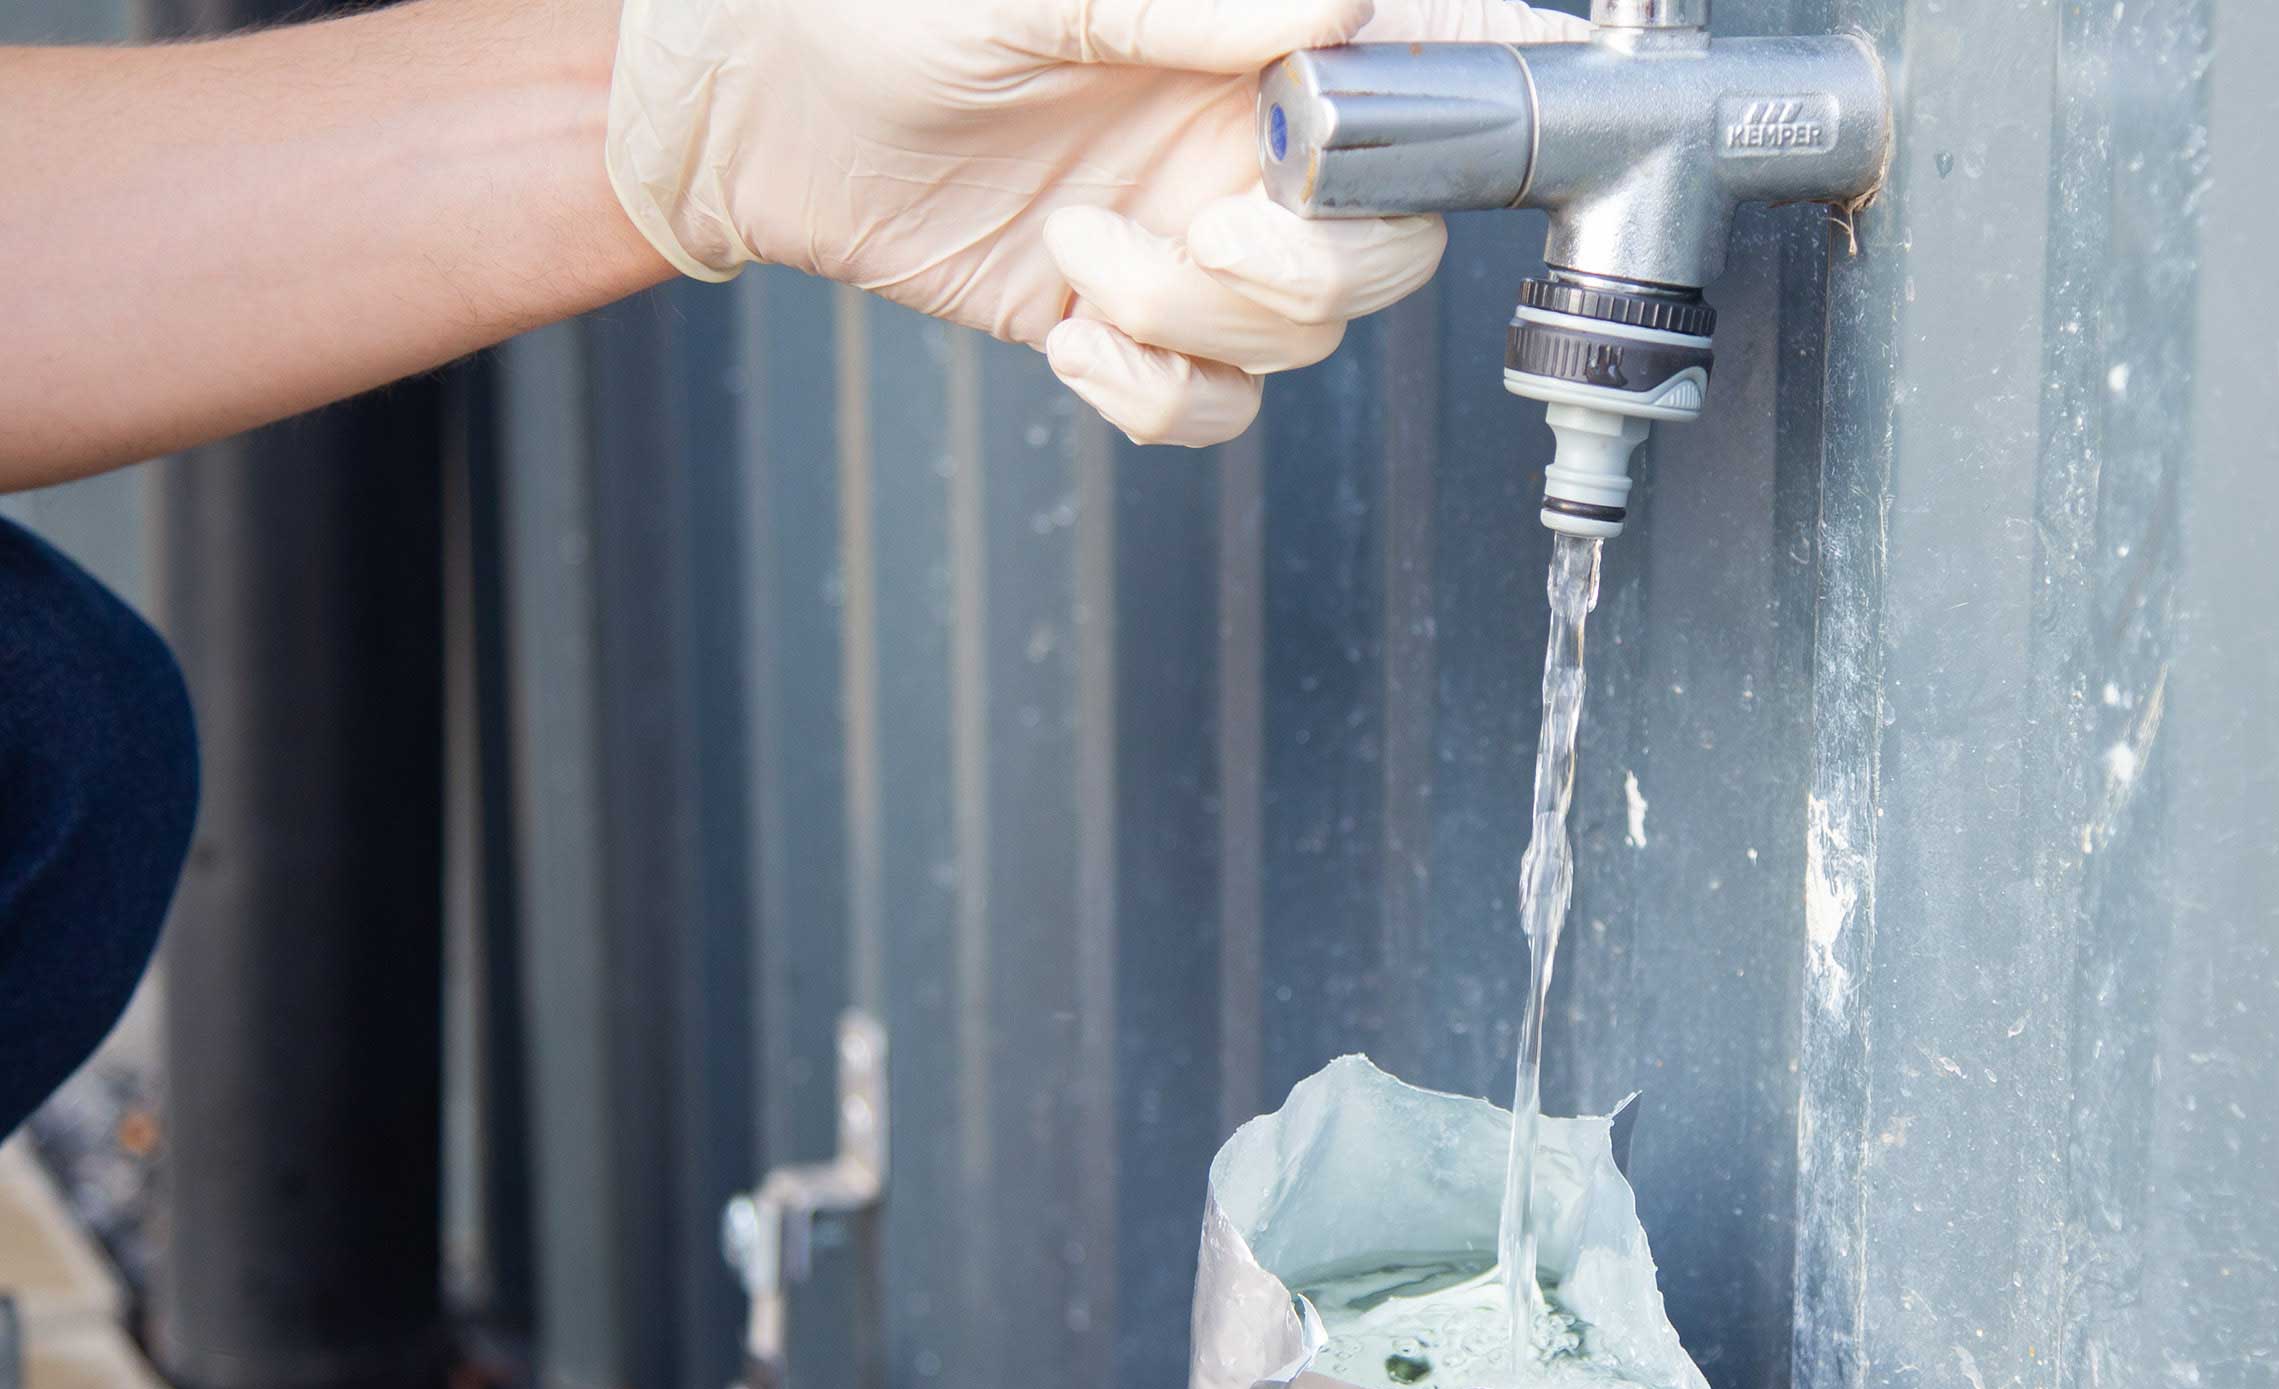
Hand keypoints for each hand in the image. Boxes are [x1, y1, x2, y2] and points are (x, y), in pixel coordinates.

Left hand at [606, 0, 1587, 445]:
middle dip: (1306, 266)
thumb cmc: (877, 4)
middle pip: (1389, 246)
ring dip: (1197, 322)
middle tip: (1204, 228)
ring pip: (1300, 338)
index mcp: (1253, 41)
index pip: (1424, 75)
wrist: (761, 106)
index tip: (1405, 138)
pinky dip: (1157, 397)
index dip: (1466, 112)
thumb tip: (1340, 7)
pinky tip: (1074, 336)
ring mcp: (1193, 241)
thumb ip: (1183, 4)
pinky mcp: (1130, 325)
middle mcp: (1245, 143)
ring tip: (1081, 258)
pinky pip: (1214, 407)